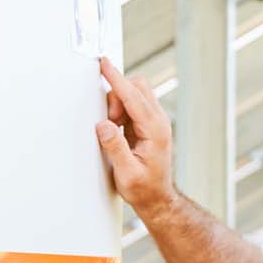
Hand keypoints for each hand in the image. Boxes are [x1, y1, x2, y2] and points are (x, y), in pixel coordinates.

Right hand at [93, 57, 175, 218]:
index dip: (117, 79)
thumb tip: (103, 125)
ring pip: (134, 94)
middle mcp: (159, 121)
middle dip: (117, 95)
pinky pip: (132, 104)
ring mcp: (155, 121)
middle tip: (111, 121)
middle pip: (137, 87)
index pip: (134, 97)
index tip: (105, 64)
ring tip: (115, 129)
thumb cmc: (144, 188)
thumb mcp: (126, 173)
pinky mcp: (148, 123)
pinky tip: (118, 129)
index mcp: (156, 130)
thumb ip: (115, 147)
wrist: (157, 197)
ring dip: (118, 104)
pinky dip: (121, 111)